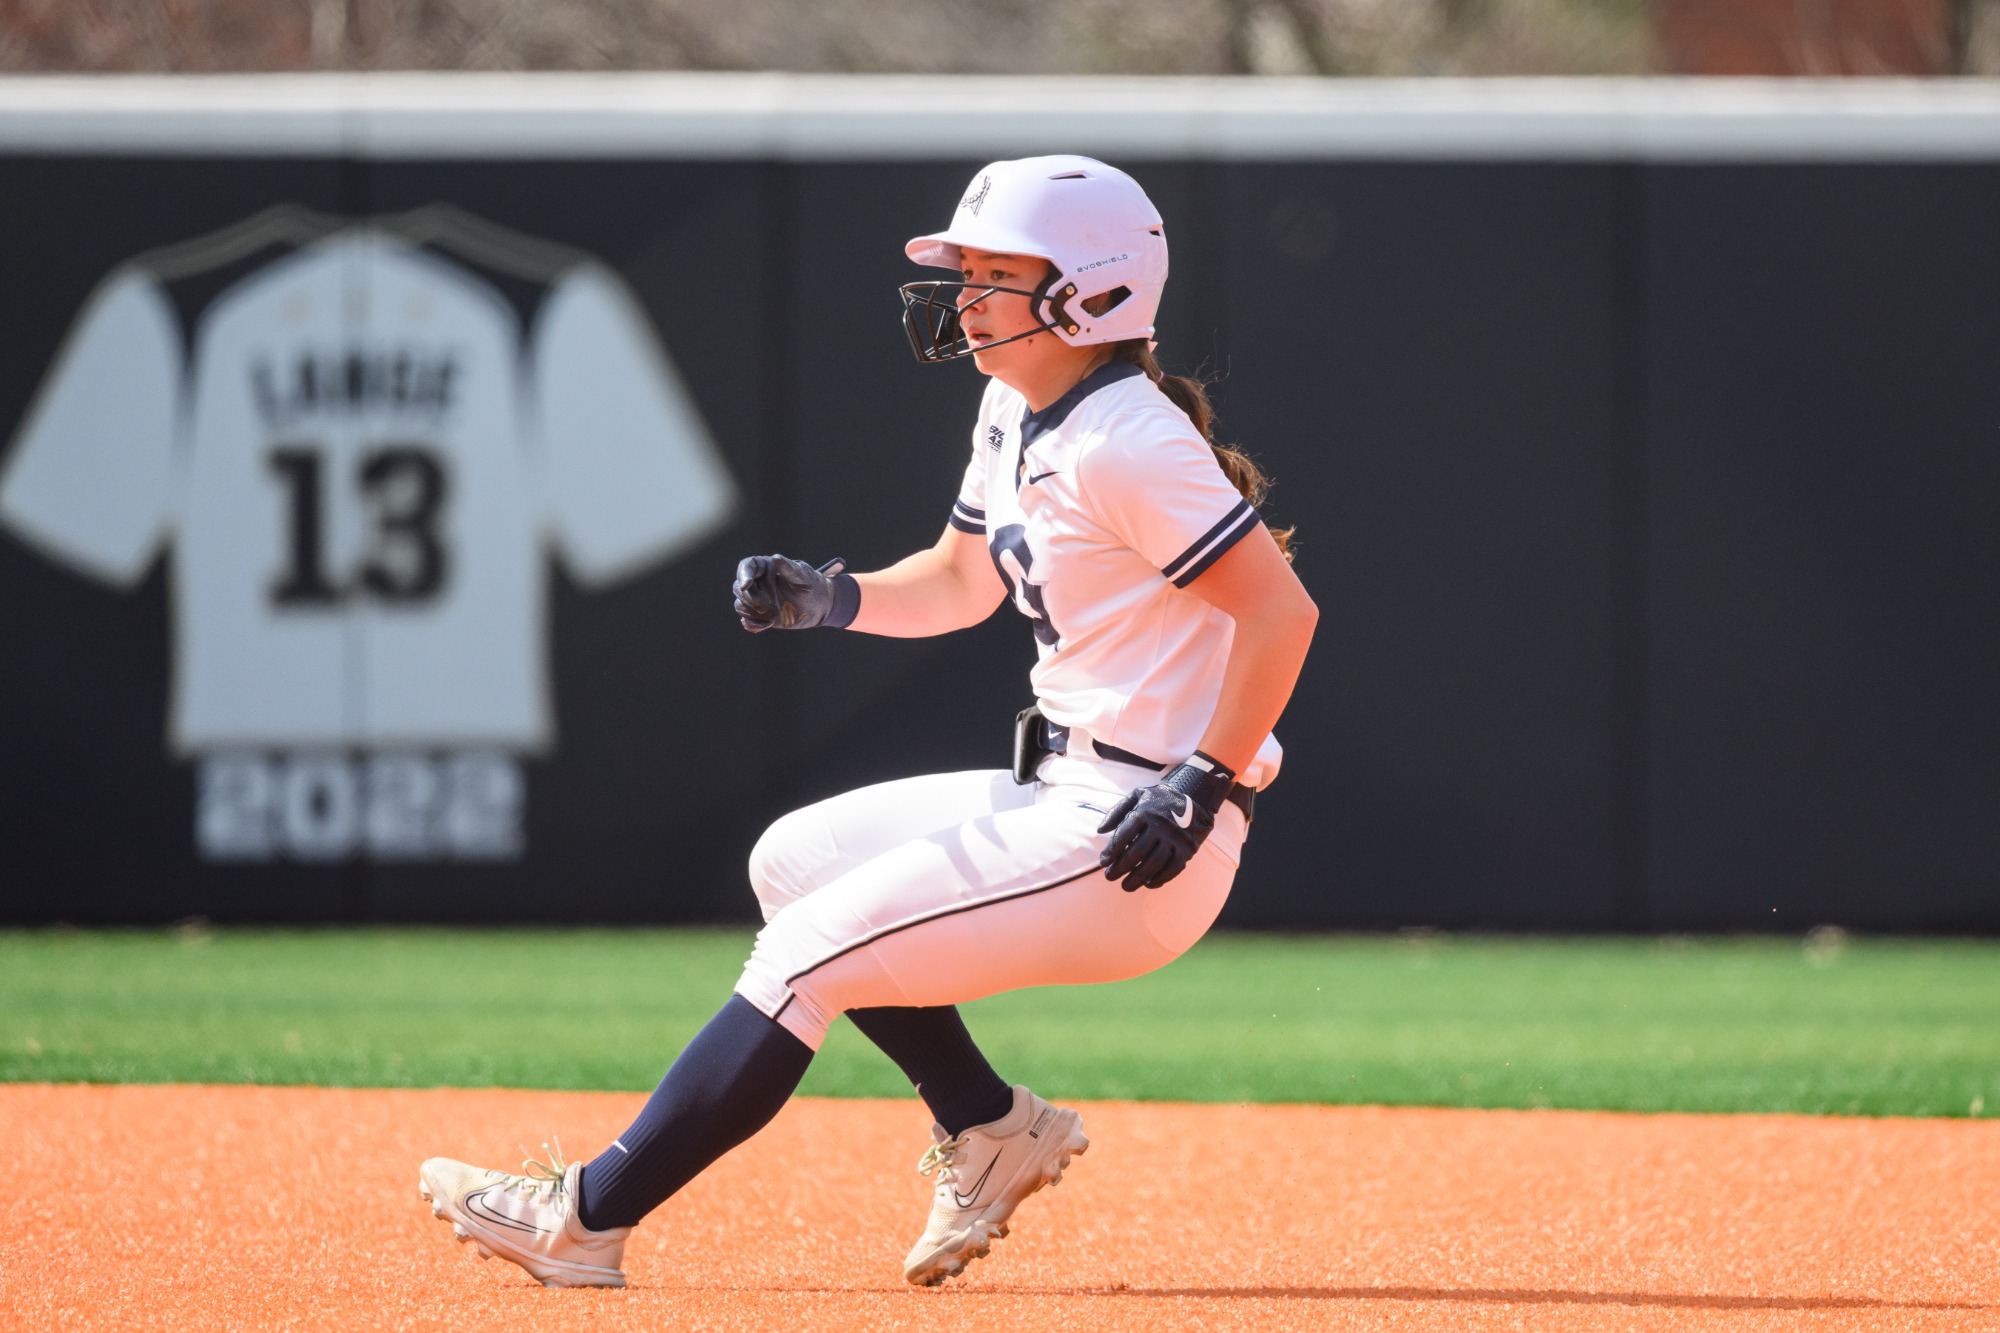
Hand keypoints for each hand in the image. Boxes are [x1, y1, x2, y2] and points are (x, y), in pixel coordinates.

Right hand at [733, 555, 854, 631]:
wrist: (822, 606)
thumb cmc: (813, 585)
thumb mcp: (803, 576)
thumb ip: (789, 568)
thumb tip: (775, 558)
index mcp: (767, 567)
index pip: (747, 566)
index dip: (743, 574)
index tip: (746, 585)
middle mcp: (759, 583)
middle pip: (739, 588)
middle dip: (749, 598)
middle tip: (767, 606)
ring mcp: (759, 600)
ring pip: (740, 604)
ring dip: (752, 612)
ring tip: (774, 615)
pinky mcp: (762, 616)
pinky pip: (747, 620)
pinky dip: (754, 625)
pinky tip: (768, 624)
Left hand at [1096, 752, 1237, 890]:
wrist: (1193, 798)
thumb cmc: (1158, 800)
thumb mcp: (1137, 796)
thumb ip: (1116, 811)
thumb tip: (1100, 830)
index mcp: (1145, 813)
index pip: (1124, 835)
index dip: (1111, 850)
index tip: (1103, 862)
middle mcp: (1160, 826)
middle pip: (1137, 852)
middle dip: (1120, 868)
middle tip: (1109, 877)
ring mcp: (1175, 839)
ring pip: (1153, 864)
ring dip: (1137, 878)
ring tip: (1125, 886)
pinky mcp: (1187, 849)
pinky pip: (1172, 869)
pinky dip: (1160, 879)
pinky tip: (1148, 884)